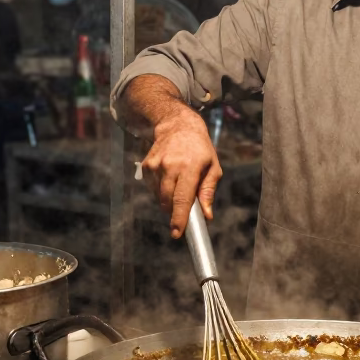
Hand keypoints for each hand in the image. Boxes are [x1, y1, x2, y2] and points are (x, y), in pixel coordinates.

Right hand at [141, 102, 222, 237]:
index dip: (179, 217)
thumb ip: (208, 192)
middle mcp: (171, 166)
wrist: (178, 126)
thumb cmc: (200, 148)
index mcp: (190, 167)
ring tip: (178, 186)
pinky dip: (160, 191)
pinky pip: (152, 188)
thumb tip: (207, 215)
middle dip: (174, 212)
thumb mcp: (212, 167)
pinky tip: (169, 179)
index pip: (182, 198)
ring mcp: (156, 165)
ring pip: (159, 196)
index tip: (177, 233)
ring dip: (168, 201)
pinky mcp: (146, 166)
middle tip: (182, 212)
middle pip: (168, 200)